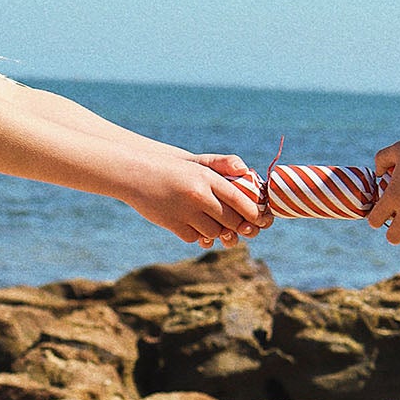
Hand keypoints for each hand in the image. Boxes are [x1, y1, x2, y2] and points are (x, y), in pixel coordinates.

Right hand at [126, 153, 265, 247]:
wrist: (136, 173)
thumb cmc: (173, 168)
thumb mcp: (198, 162)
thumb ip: (223, 163)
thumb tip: (245, 171)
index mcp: (207, 177)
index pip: (239, 199)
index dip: (254, 213)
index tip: (262, 220)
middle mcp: (198, 195)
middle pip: (231, 221)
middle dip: (238, 226)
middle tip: (242, 227)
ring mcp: (184, 211)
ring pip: (214, 232)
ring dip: (217, 231)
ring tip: (211, 221)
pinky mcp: (172, 224)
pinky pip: (195, 238)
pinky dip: (197, 235)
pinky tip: (191, 223)